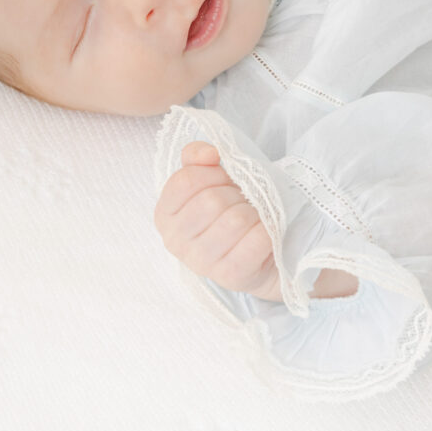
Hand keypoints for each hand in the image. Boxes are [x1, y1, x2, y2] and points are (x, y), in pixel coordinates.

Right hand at [154, 141, 281, 299]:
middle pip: (211, 200)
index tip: (225, 178)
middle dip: (236, 193)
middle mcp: (175, 241)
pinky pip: (256, 240)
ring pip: (236, 219)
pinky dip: (267, 229)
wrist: (257, 254)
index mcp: (164, 215)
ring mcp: (201, 262)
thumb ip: (197, 156)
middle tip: (244, 199)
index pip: (185, 181)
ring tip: (254, 216)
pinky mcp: (230, 277)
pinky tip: (263, 232)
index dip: (212, 173)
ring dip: (254, 211)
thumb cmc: (229, 210)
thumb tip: (209, 153)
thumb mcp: (208, 179)